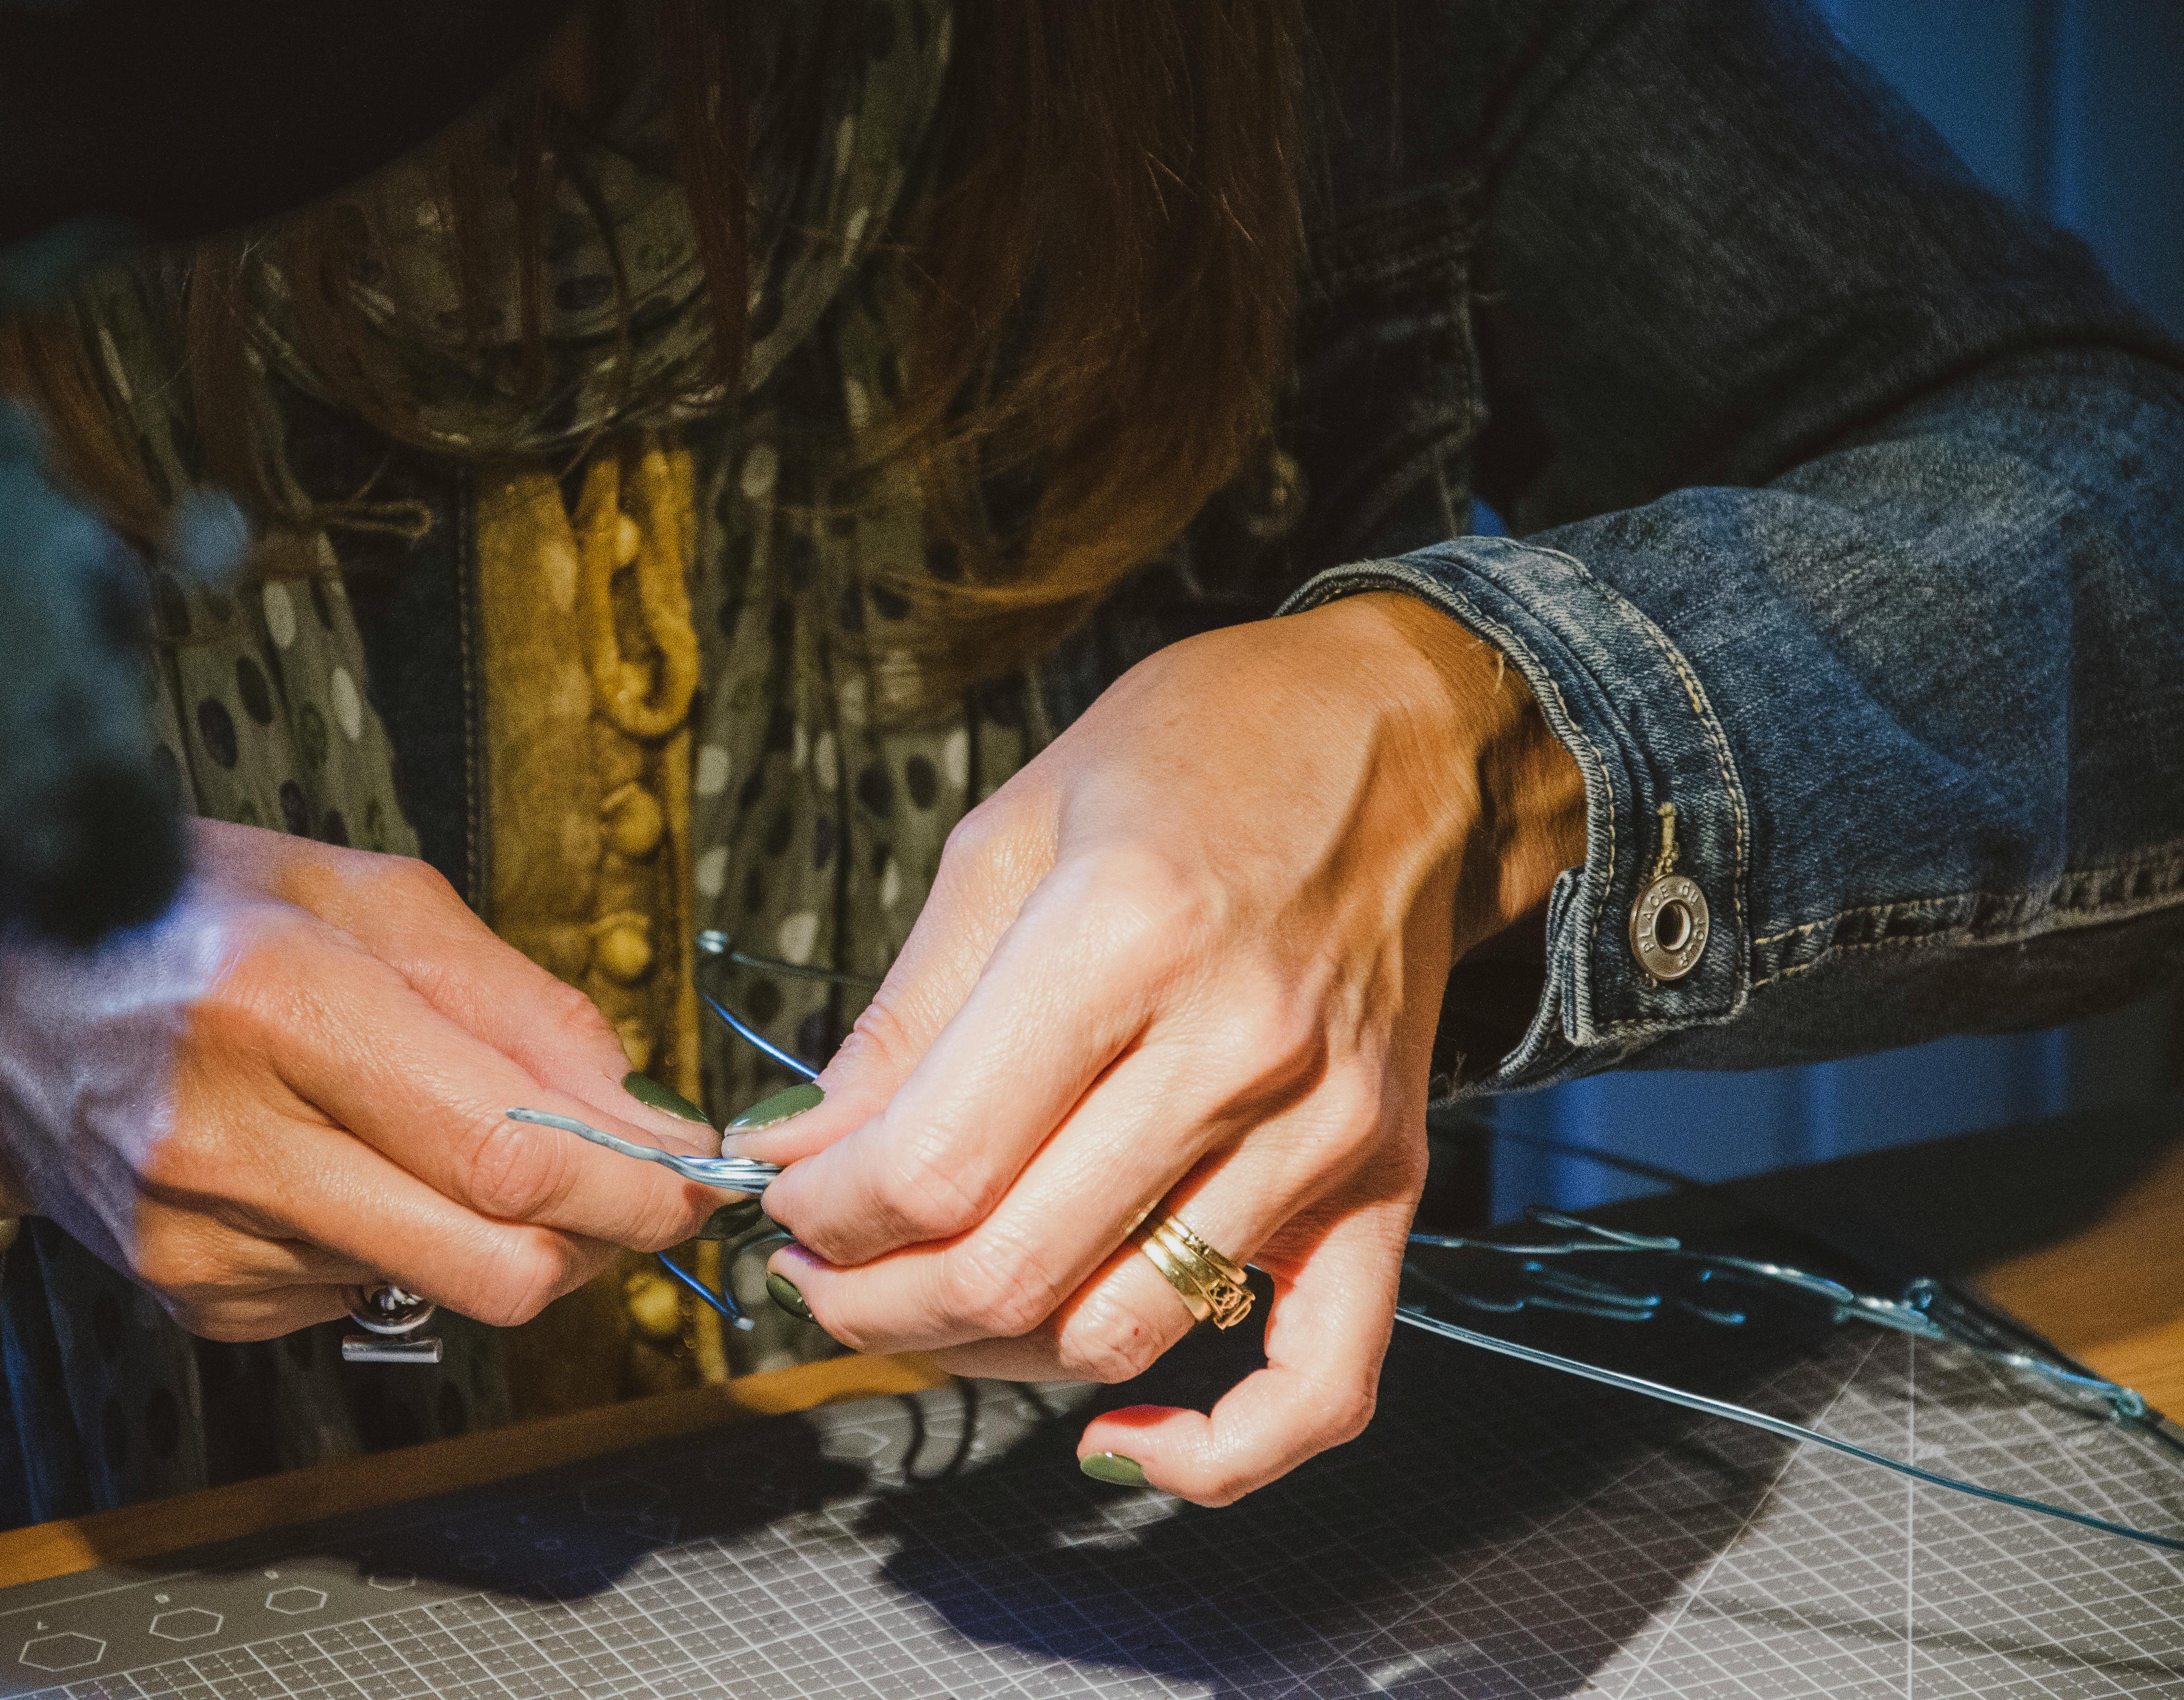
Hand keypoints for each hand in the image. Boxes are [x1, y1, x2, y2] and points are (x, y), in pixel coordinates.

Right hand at [0, 820, 723, 1340]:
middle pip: (493, 1265)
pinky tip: (343, 1166)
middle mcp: (232, 1140)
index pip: (505, 1154)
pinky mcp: (193, 1299)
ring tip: (439, 1135)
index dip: (631, 1187)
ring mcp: (203, 1240)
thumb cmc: (184, 921)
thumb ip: (516, 1001)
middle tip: (625, 1188)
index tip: (698, 1179)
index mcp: (282, 1008)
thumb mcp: (361, 894)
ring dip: (489, 1231)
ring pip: (440, 1288)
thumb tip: (639, 1106)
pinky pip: (363, 1299)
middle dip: (595, 1240)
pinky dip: (395, 1243)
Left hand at [735, 594, 1582, 1503]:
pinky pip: (1319, 1383)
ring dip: (985, 1352)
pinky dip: (1219, 1454)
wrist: (1401, 738)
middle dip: (871, 1300)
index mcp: (1122, 936)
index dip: (827, 1213)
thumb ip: (905, 1014)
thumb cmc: (1196, 756)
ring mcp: (1321, 1130)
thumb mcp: (1009, 834)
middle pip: (1008, 1270)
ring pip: (1116, 1330)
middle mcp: (1232, 1049)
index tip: (791, 1197)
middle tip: (821, 1270)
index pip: (933, 1165)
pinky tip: (1116, 1431)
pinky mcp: (1383, 1182)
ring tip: (920, 1299)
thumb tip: (799, 1146)